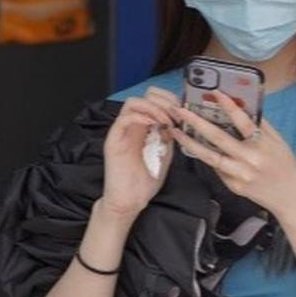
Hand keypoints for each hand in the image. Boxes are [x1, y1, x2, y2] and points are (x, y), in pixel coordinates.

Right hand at [101, 86, 180, 216]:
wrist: (130, 201)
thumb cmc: (144, 182)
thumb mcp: (165, 155)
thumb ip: (169, 137)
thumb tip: (177, 121)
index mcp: (145, 128)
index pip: (154, 100)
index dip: (169, 100)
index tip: (181, 112)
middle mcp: (133, 126)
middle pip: (144, 95)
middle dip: (163, 100)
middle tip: (174, 114)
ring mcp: (122, 131)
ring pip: (133, 102)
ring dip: (152, 107)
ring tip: (165, 121)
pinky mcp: (114, 140)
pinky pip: (124, 119)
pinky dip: (140, 117)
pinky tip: (152, 126)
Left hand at [170, 90, 295, 220]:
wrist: (289, 198)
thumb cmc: (285, 165)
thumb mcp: (277, 141)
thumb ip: (260, 125)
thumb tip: (240, 107)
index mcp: (262, 145)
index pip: (243, 121)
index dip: (228, 105)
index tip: (214, 92)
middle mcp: (249, 161)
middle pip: (219, 139)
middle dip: (196, 123)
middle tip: (180, 111)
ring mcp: (239, 175)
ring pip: (210, 158)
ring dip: (190, 143)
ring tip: (175, 131)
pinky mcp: (233, 186)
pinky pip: (217, 169)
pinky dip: (207, 157)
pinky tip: (195, 147)